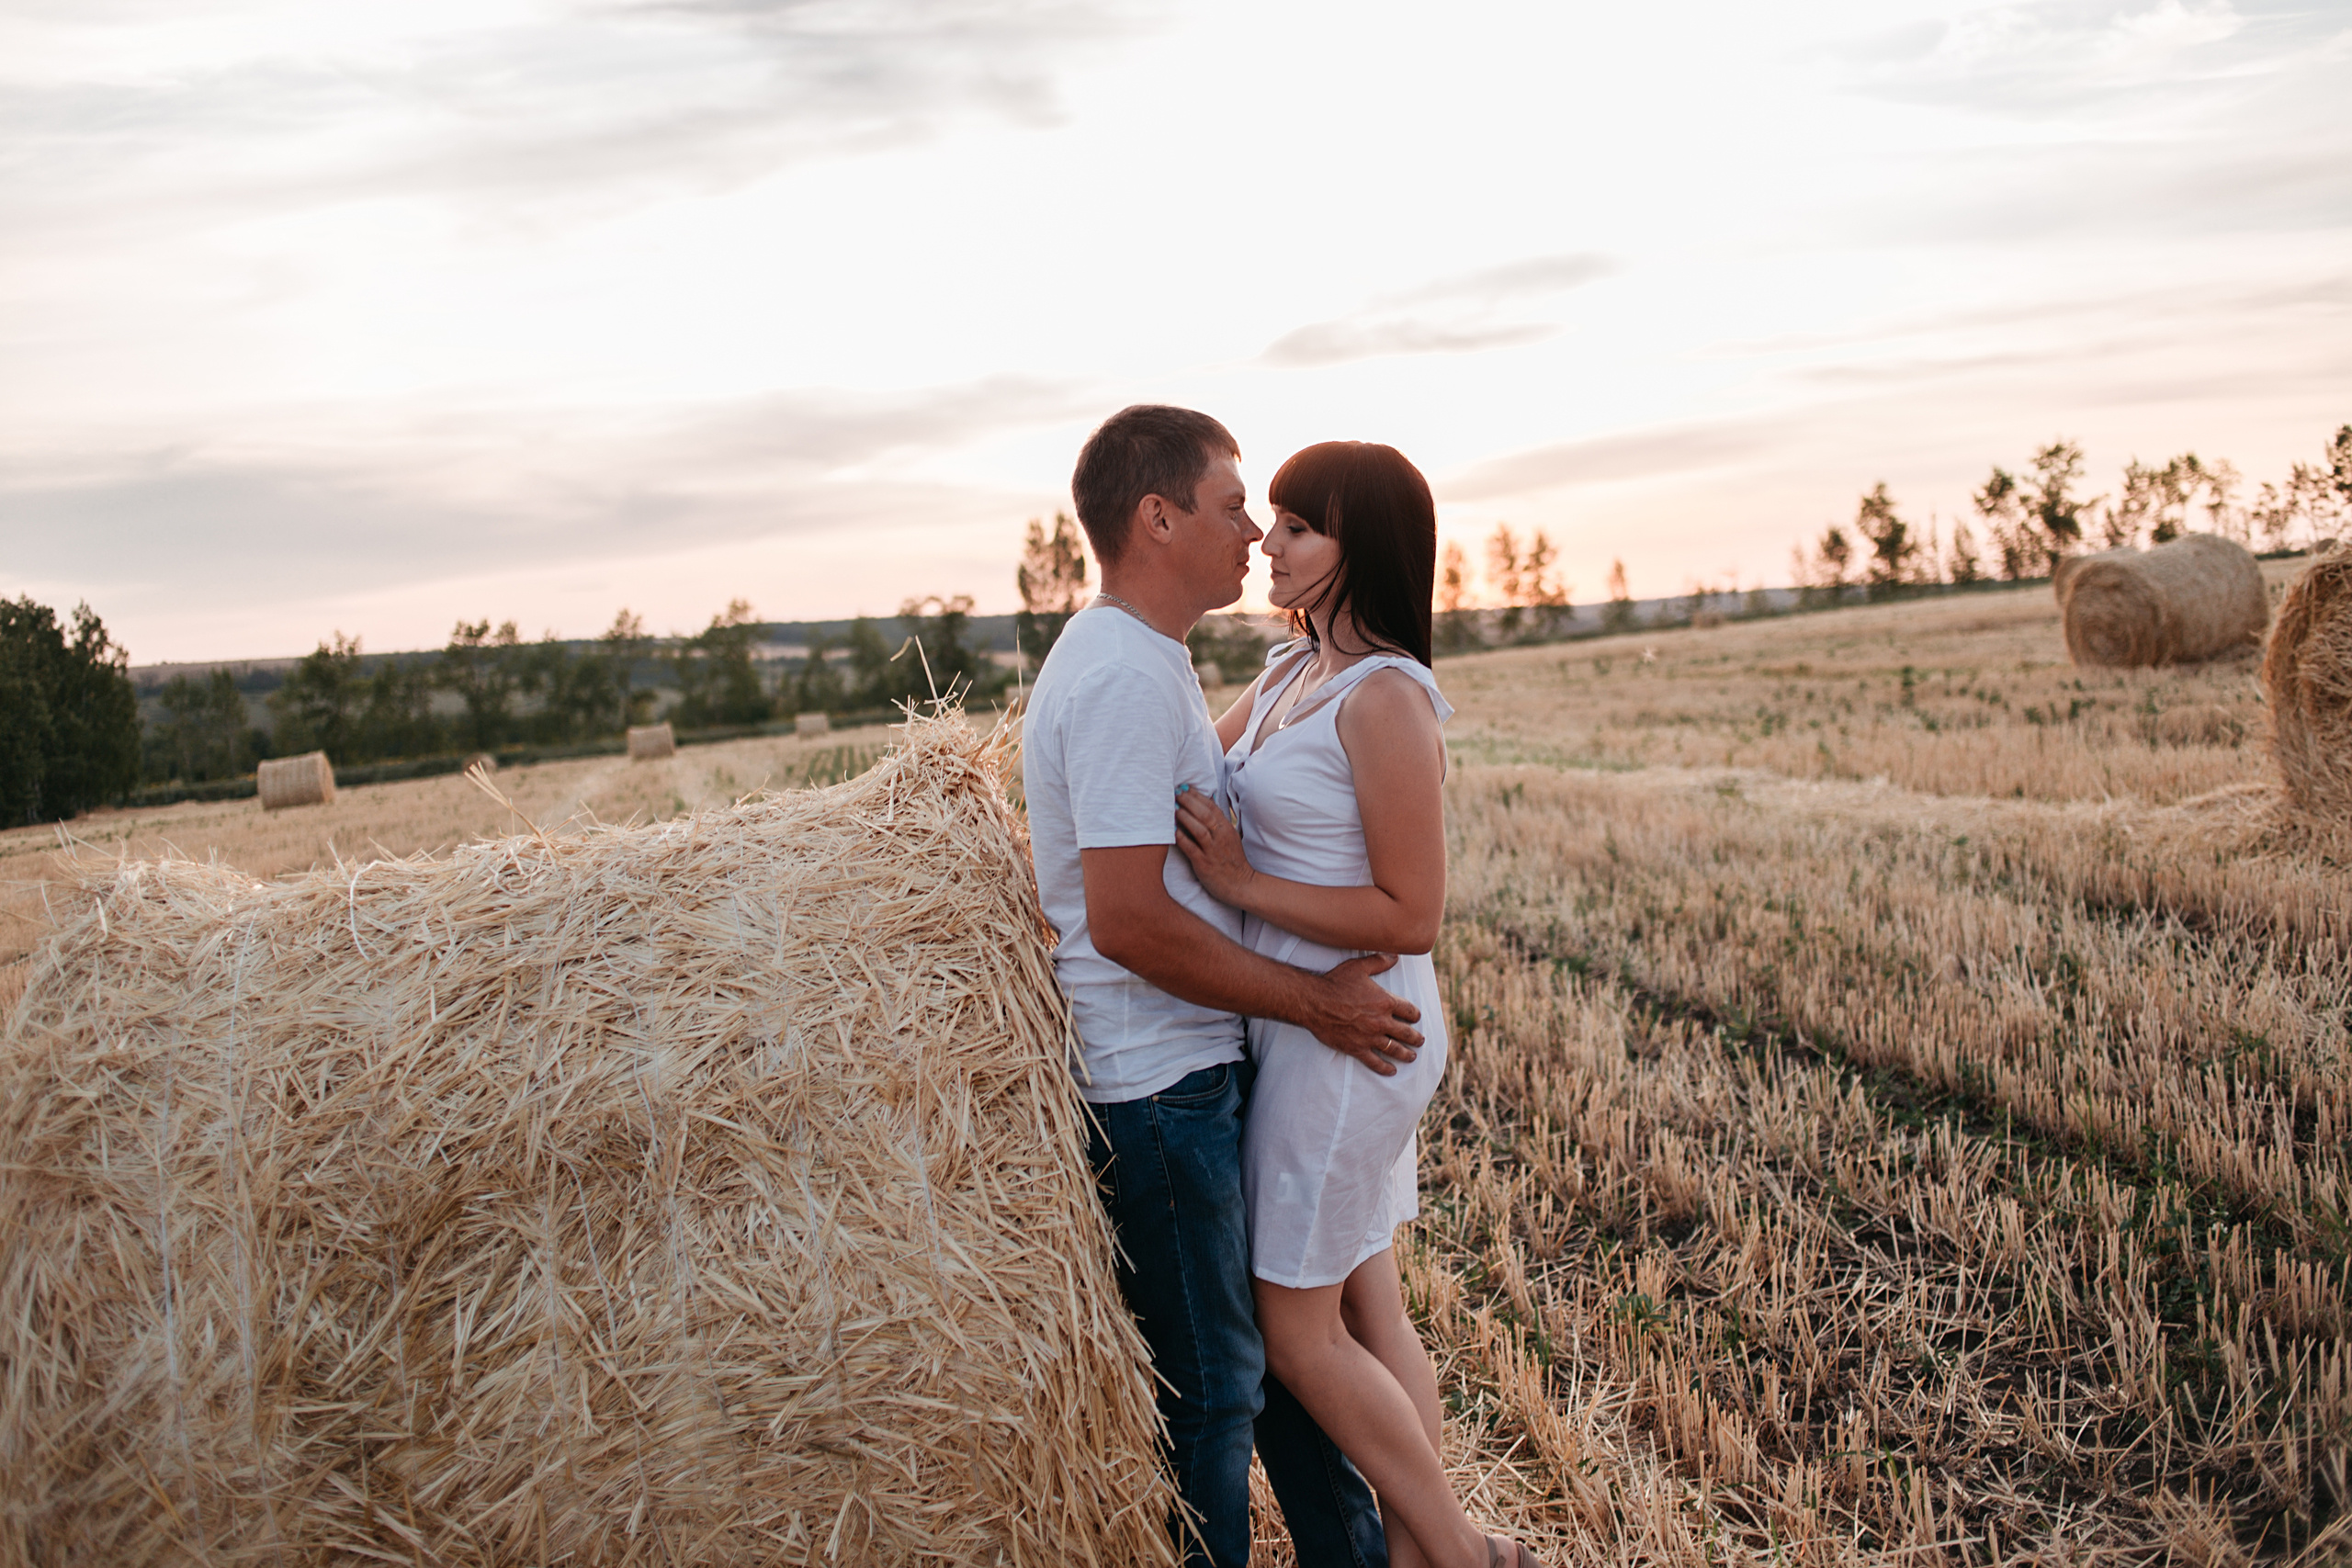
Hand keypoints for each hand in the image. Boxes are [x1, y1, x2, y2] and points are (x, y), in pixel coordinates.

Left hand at [1174, 786, 1255, 906]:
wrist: (1241, 885)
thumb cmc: (1231, 860)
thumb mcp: (1229, 837)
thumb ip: (1217, 823)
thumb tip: (1202, 807)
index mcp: (1226, 828)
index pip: (1212, 806)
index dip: (1197, 795)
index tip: (1185, 787)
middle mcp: (1221, 837)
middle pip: (1205, 814)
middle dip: (1189, 801)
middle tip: (1176, 792)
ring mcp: (1213, 850)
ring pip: (1199, 829)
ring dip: (1185, 817)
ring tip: (1173, 808)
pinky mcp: (1204, 863)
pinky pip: (1192, 848)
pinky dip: (1182, 838)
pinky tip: (1173, 831)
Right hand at [1299, 953, 1422, 1075]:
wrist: (1314, 1002)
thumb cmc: (1335, 982)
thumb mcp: (1359, 967)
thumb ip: (1379, 961)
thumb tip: (1395, 956)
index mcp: (1385, 1002)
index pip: (1409, 1011)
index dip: (1415, 1015)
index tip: (1416, 1018)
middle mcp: (1381, 1021)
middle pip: (1406, 1033)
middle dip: (1416, 1038)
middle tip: (1420, 1041)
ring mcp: (1370, 1037)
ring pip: (1394, 1049)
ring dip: (1405, 1054)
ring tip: (1412, 1057)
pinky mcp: (1357, 1048)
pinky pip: (1375, 1062)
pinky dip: (1385, 1068)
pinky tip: (1391, 1071)